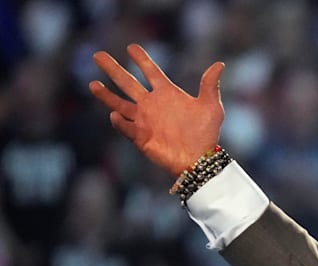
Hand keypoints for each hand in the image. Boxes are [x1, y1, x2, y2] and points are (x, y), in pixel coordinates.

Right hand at [89, 44, 224, 175]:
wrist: (200, 160)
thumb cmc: (206, 134)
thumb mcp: (211, 107)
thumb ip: (210, 85)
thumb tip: (219, 64)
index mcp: (167, 94)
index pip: (151, 72)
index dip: (141, 59)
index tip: (131, 47)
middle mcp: (152, 104)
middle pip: (128, 83)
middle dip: (113, 69)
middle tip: (97, 55)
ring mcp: (144, 121)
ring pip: (120, 104)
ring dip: (106, 95)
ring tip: (92, 84)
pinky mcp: (141, 137)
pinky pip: (126, 128)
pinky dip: (120, 122)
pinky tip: (114, 115)